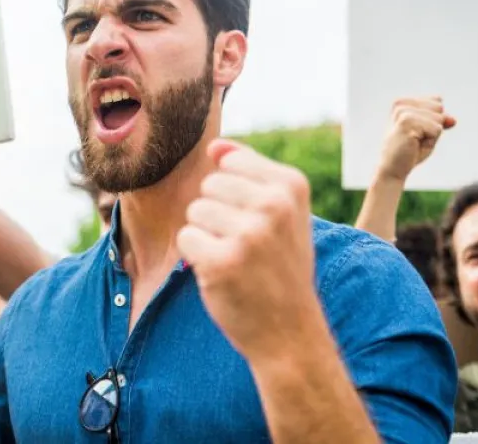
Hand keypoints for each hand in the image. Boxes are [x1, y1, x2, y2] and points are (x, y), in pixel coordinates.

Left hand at [177, 139, 315, 362]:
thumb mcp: (282, 213)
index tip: (256, 221)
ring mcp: (249, 233)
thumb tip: (212, 145)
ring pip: (194, 211)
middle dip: (216, 215)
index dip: (232, 193)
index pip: (230, 160)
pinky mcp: (222, 261)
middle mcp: (274, 205)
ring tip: (234, 259)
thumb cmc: (279, 266)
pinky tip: (222, 274)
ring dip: (206, 236)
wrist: (290, 331)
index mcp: (292, 185)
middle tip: (246, 247)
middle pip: (209, 184)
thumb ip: (250, 173)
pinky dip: (196, 258)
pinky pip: (186, 239)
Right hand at [376, 97, 455, 181]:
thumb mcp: (429, 132)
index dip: (433, 121)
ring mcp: (403, 112)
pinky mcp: (407, 122)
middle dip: (433, 126)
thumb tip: (453, 119)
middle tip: (416, 139)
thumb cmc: (410, 151)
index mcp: (403, 102)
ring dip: (431, 135)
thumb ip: (441, 121)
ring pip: (439, 118)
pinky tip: (414, 145)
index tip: (416, 133)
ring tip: (415, 143)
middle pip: (439, 108)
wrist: (393, 170)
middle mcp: (401, 104)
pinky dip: (430, 141)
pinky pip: (436, 129)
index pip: (437, 102)